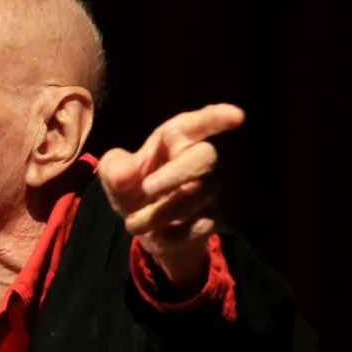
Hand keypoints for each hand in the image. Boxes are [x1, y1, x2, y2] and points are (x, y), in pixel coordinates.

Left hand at [99, 103, 244, 290]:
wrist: (143, 229)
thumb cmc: (132, 188)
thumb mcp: (115, 177)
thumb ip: (115, 169)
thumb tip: (127, 174)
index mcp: (172, 142)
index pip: (196, 124)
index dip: (216, 118)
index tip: (237, 115)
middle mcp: (196, 161)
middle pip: (206, 156)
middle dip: (177, 172)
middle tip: (146, 188)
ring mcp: (208, 191)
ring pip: (199, 195)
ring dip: (161, 212)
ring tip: (133, 223)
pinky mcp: (212, 219)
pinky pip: (200, 226)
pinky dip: (172, 235)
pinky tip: (156, 236)